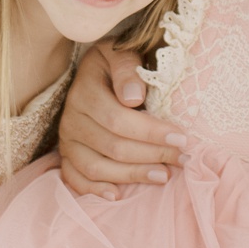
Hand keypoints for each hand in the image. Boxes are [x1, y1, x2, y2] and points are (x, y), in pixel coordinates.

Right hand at [56, 45, 186, 198]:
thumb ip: (127, 68)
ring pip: (96, 167)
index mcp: (85, 92)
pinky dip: (94, 190)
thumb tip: (134, 98)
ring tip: (164, 175)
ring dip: (132, 175)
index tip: (182, 138)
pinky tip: (118, 195)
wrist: (95, 69)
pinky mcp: (66, 154)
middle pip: (112, 146)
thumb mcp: (120, 52)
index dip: (151, 132)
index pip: (118, 120)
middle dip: (152, 155)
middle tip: (182, 159)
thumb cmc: (115, 62)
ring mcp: (67, 139)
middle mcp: (71, 118)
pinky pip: (75, 178)